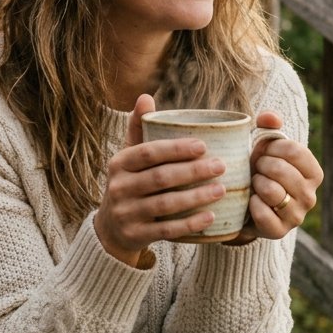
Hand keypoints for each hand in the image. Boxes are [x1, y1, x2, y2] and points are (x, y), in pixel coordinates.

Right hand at [94, 94, 228, 265]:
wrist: (111, 228)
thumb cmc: (130, 182)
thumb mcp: (129, 157)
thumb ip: (139, 128)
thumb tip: (145, 96)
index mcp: (119, 163)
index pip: (148, 153)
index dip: (175, 149)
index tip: (203, 145)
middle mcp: (119, 188)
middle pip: (160, 178)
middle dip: (193, 172)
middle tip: (221, 166)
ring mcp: (126, 214)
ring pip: (165, 205)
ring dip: (196, 197)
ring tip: (221, 189)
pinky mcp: (136, 236)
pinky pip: (167, 230)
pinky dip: (190, 224)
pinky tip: (211, 216)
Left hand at [228, 110, 322, 244]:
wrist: (247, 204)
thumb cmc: (260, 169)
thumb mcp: (265, 145)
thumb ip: (268, 125)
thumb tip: (269, 118)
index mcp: (313, 173)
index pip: (296, 151)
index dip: (273, 147)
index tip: (263, 150)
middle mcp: (310, 196)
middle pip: (282, 170)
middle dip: (262, 164)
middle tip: (256, 167)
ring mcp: (297, 216)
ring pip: (273, 192)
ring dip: (256, 183)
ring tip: (254, 182)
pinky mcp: (279, 232)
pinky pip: (263, 214)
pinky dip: (252, 204)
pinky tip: (251, 200)